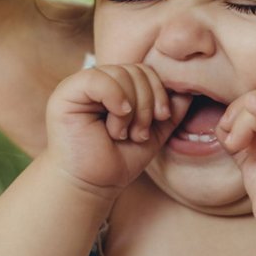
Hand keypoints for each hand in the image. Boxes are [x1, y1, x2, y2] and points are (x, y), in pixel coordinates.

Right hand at [45, 64, 191, 196]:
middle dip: (146, 103)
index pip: (146, 70)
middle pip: (136, 70)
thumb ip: (170, 110)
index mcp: (117, 86)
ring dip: (131, 109)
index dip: (159, 91)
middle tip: (139, 133)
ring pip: (121, 74)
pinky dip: (115, 98)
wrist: (92, 185)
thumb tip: (188, 88)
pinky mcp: (66, 93)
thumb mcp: (153, 132)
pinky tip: (117, 123)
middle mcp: (98, 81)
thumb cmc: (119, 160)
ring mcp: (80, 85)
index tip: (161, 118)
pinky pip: (98, 79)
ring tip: (123, 134)